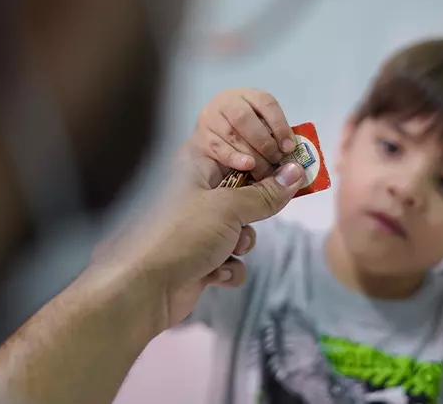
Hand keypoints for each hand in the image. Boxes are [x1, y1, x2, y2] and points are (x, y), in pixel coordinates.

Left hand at [90, 147, 304, 332]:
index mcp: (196, 168)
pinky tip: (214, 274)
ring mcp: (197, 228)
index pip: (238, 153)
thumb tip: (297, 171)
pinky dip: (227, 268)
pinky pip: (230, 259)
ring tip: (228, 250)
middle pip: (244, 193)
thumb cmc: (183, 234)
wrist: (144, 289)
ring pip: (241, 230)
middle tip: (266, 212)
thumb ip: (266, 193)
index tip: (290, 167)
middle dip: (255, 210)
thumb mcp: (229, 207)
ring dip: (241, 243)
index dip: (264, 160)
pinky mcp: (199, 259)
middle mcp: (196, 194)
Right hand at [190, 88, 296, 179]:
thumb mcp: (261, 132)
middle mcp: (225, 102)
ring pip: (232, 133)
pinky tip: (248, 166)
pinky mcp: (199, 138)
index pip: (265, 102)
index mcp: (246, 96)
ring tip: (264, 170)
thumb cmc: (242, 140)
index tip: (288, 147)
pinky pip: (219, 148)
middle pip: (244, 117)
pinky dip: (236, 158)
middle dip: (264, 142)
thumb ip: (276, 140)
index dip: (279, 125)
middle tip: (275, 160)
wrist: (208, 153)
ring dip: (252, 154)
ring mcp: (209, 119)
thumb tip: (294, 163)